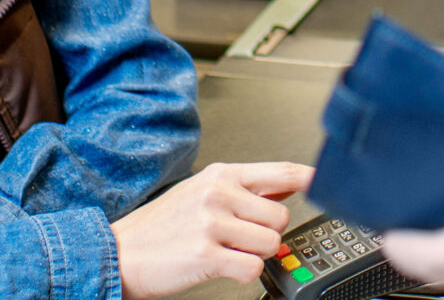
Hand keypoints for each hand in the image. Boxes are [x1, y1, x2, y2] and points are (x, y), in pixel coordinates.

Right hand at [111, 161, 313, 298]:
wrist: (120, 252)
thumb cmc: (160, 227)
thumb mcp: (202, 193)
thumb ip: (247, 189)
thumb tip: (289, 184)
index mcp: (220, 175)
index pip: (280, 170)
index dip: (308, 177)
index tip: (324, 181)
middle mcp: (218, 193)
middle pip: (281, 215)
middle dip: (267, 233)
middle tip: (241, 238)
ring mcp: (212, 223)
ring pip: (271, 242)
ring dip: (254, 255)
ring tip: (226, 251)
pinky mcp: (206, 254)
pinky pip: (253, 268)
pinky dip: (243, 273)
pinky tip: (221, 266)